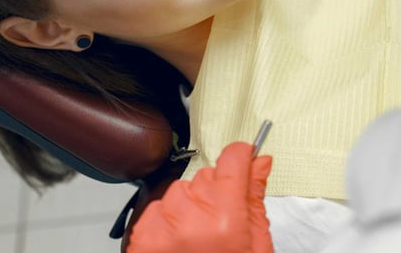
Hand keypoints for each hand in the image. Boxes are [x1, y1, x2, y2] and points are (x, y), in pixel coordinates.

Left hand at [127, 142, 273, 252]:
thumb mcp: (255, 245)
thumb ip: (254, 198)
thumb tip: (260, 161)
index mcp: (225, 220)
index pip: (232, 160)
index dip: (242, 157)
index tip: (244, 159)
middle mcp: (188, 217)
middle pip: (206, 178)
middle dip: (215, 195)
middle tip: (220, 228)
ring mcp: (160, 226)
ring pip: (180, 191)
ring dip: (189, 208)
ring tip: (197, 242)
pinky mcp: (140, 236)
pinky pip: (157, 208)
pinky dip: (167, 222)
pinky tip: (179, 247)